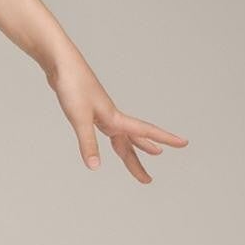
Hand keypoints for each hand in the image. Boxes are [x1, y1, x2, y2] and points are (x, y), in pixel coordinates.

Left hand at [46, 54, 188, 182]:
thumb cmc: (72, 86)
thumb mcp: (79, 118)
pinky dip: (112, 139)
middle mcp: (112, 117)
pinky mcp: (89, 110)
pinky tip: (110, 137)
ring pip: (120, 137)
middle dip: (139, 163)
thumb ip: (88, 143)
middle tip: (147, 181)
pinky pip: (108, 131)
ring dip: (129, 151)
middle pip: (132, 143)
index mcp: (115, 118)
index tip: (184, 143)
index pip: (146, 131)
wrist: (60, 63)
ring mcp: (101, 113)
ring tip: (139, 163)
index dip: (166, 138)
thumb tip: (95, 167)